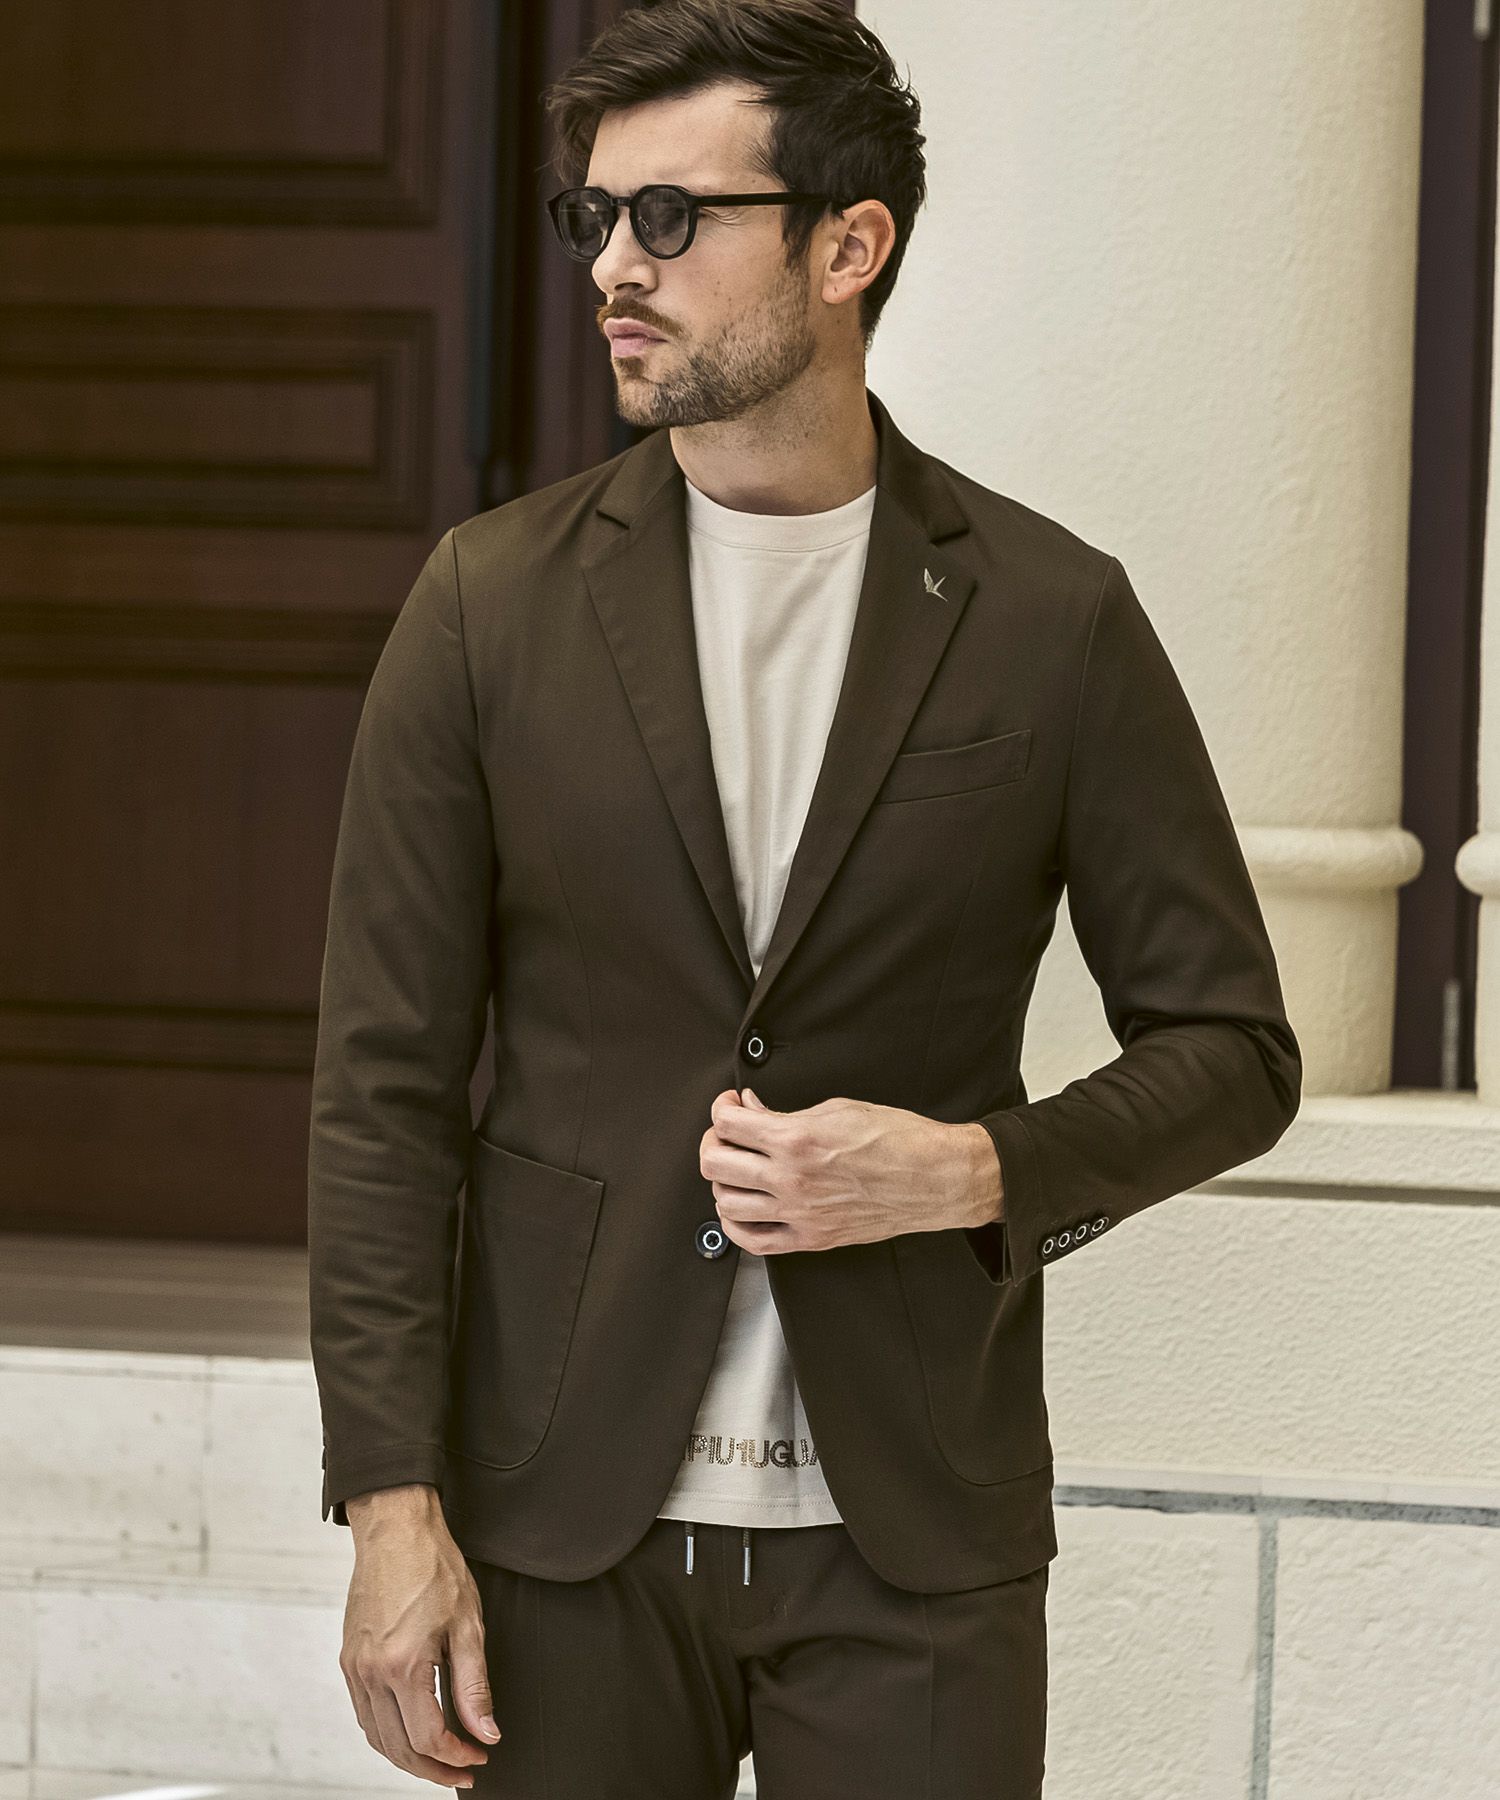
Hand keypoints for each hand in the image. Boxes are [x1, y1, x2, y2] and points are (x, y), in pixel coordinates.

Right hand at [340, 1486, 500, 1787]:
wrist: (395, 1529)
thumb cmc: (434, 1567)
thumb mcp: (468, 1625)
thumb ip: (475, 1686)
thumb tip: (486, 1733)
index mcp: (403, 1666)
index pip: (428, 1737)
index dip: (456, 1756)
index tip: (478, 1756)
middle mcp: (370, 1673)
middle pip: (398, 1748)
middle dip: (433, 1768)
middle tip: (463, 1770)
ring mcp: (354, 1667)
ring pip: (377, 1737)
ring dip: (408, 1756)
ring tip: (440, 1758)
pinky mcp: (348, 1659)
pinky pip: (364, 1713)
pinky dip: (386, 1733)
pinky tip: (410, 1729)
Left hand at [698, 1087, 998, 1255]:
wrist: (934, 1177)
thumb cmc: (896, 1138)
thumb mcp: (836, 1109)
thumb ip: (786, 1113)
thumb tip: (751, 1109)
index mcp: (796, 1140)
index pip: (728, 1124)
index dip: (722, 1109)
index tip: (730, 1106)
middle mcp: (792, 1179)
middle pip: (716, 1164)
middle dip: (714, 1142)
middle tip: (727, 1135)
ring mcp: (800, 1214)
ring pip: (726, 1204)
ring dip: (722, 1182)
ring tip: (736, 1169)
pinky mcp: (811, 1238)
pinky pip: (753, 1242)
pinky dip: (735, 1226)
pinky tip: (740, 1209)